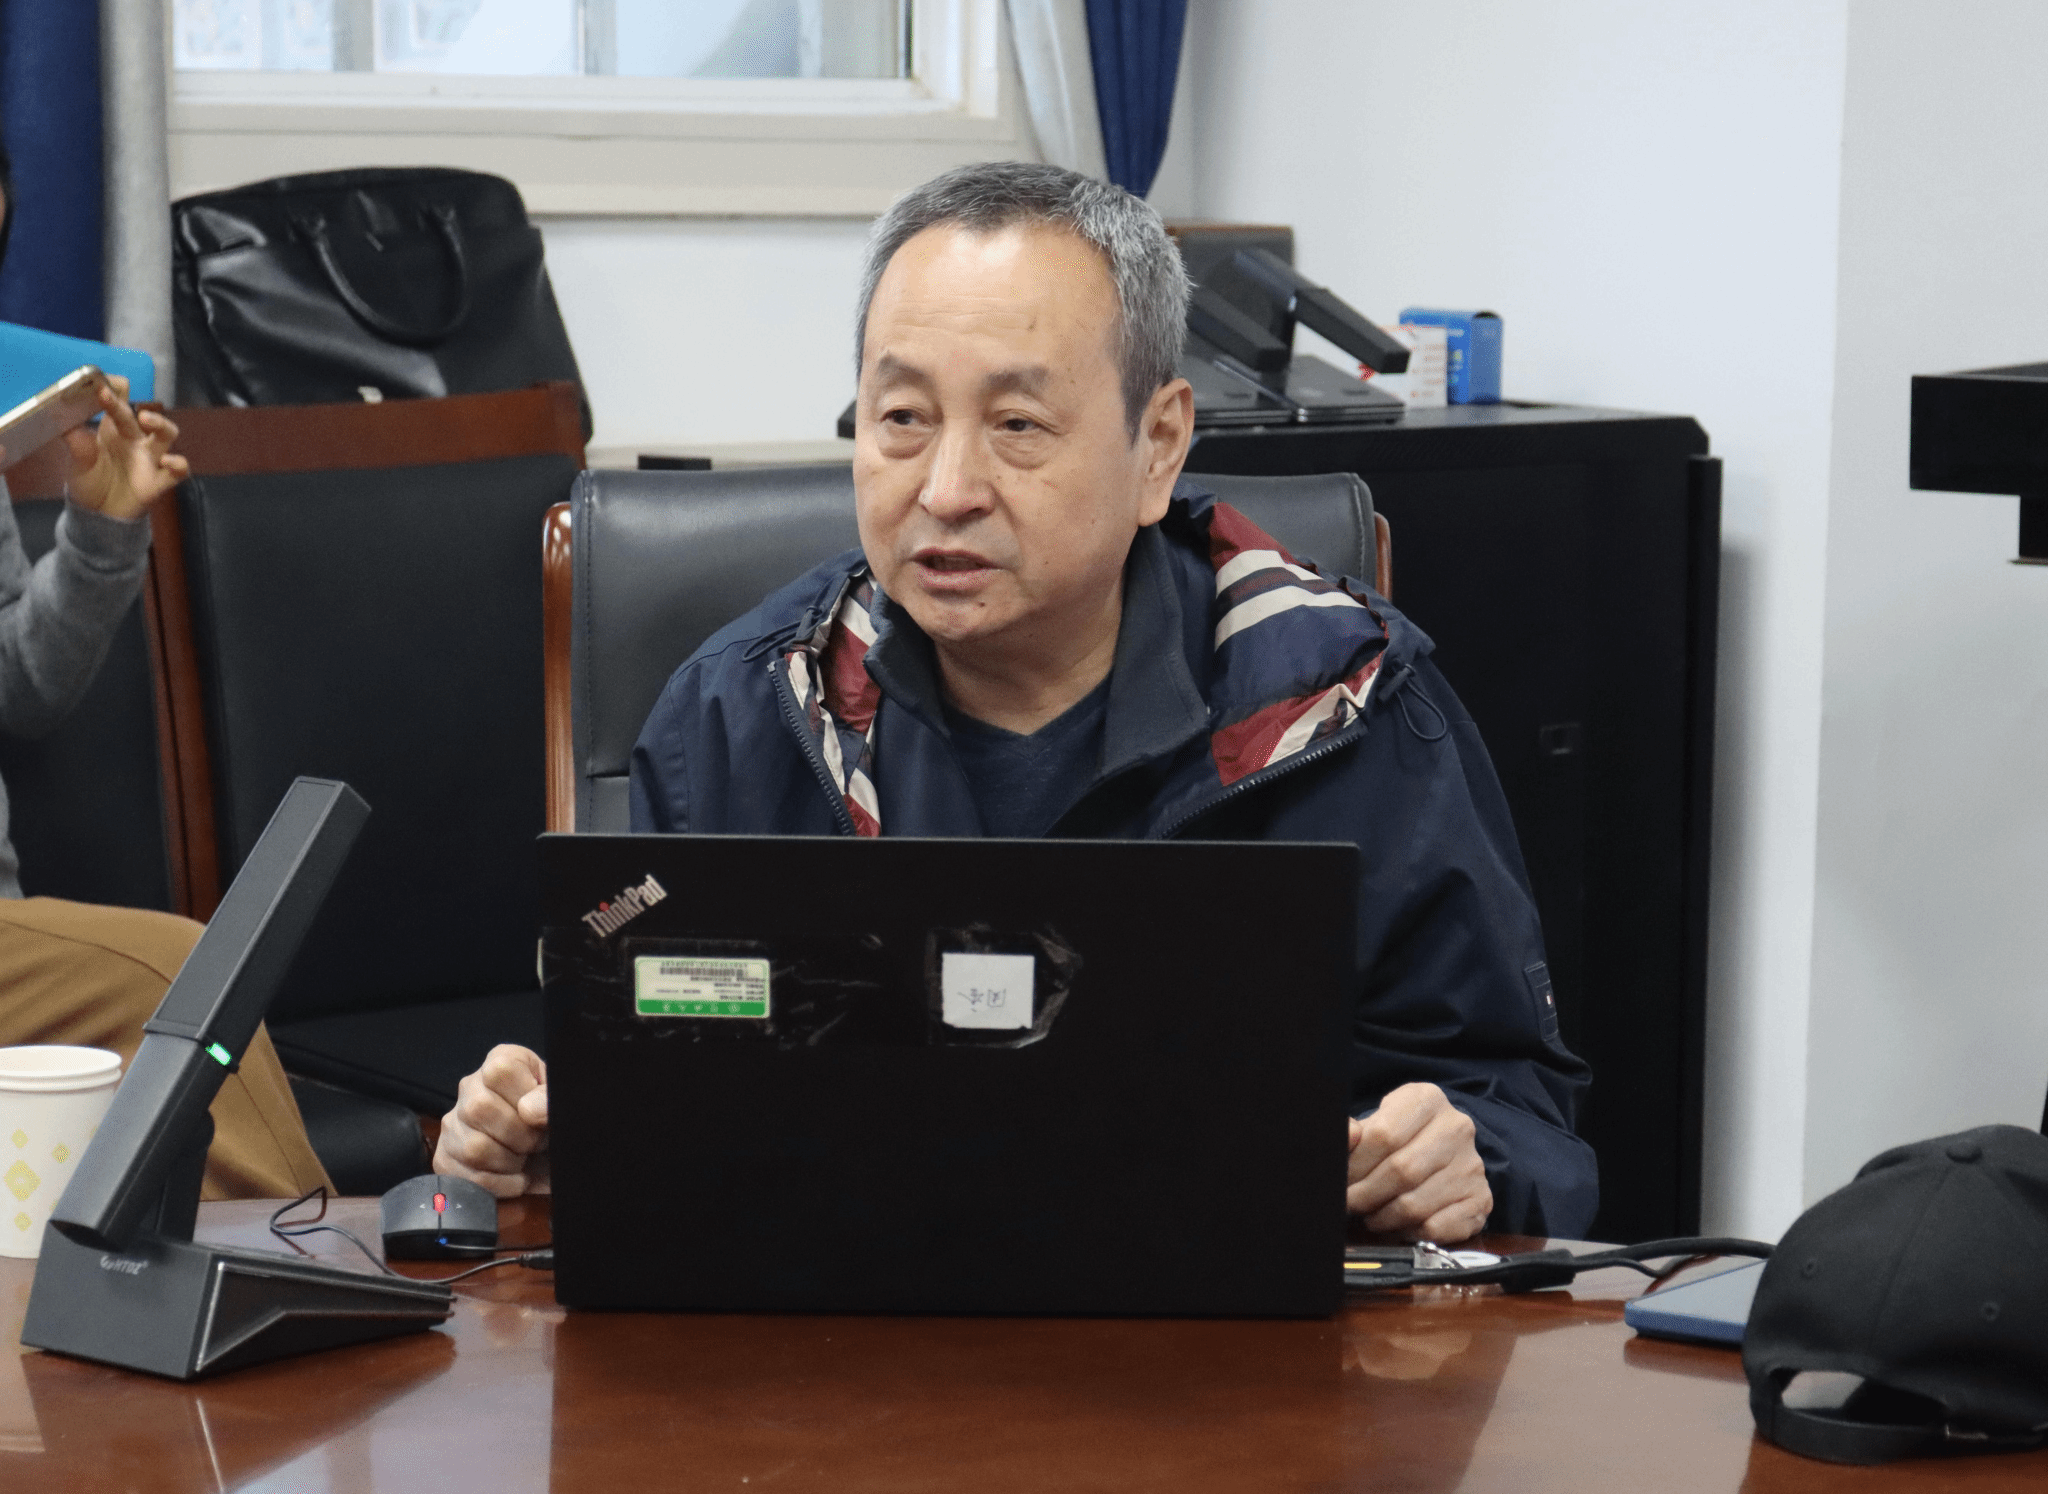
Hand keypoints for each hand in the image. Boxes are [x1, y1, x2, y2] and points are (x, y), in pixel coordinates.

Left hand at [62, 375, 188, 520]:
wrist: (99, 516)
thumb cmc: (89, 483)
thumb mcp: (77, 464)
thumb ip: (78, 446)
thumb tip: (68, 426)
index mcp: (112, 429)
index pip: (119, 400)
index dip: (114, 388)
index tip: (102, 384)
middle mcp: (134, 440)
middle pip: (143, 416)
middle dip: (132, 406)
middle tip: (122, 403)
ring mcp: (150, 459)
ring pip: (167, 435)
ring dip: (161, 425)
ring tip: (148, 421)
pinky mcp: (159, 480)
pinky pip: (178, 470)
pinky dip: (178, 464)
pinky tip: (169, 462)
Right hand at [434, 1044, 550, 1197]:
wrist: (547, 1153)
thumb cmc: (549, 1120)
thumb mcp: (557, 1102)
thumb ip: (549, 1099)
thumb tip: (531, 1110)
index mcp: (500, 1063)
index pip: (498, 1072)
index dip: (523, 1098)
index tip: (538, 1114)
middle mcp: (469, 1089)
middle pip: (479, 1110)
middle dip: (519, 1135)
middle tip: (535, 1142)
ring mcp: (453, 1124)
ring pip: (473, 1148)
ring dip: (510, 1162)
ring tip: (523, 1158)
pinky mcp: (445, 1157)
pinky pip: (464, 1177)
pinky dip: (498, 1185)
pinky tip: (513, 1176)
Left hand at [1346, 1082, 1492, 1242]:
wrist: (1442, 1151)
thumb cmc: (1400, 1138)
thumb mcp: (1376, 1123)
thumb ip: (1356, 1132)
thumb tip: (1349, 1135)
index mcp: (1428, 1099)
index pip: (1384, 1135)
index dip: (1355, 1164)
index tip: (1342, 1180)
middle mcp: (1457, 1128)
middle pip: (1401, 1171)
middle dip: (1366, 1195)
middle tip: (1350, 1204)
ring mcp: (1472, 1164)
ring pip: (1417, 1205)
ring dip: (1384, 1218)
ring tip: (1371, 1216)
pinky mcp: (1481, 1198)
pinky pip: (1439, 1227)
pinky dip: (1412, 1233)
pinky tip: (1400, 1226)